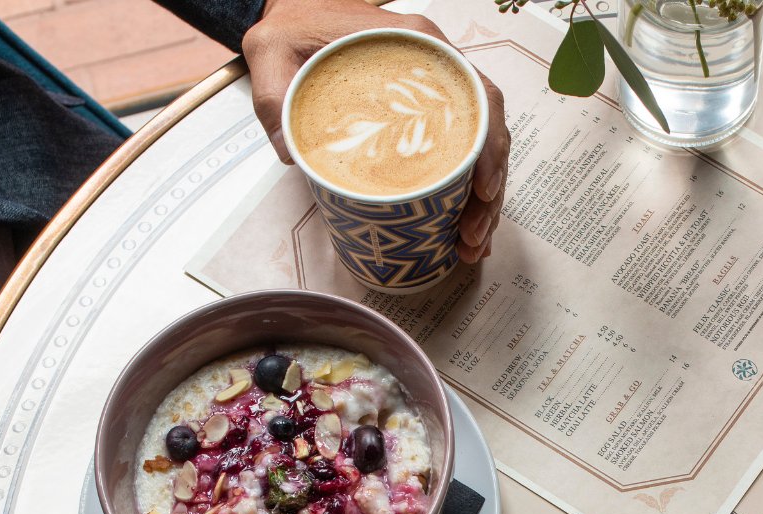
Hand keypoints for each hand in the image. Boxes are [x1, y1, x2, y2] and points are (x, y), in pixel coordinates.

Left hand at [242, 0, 510, 262]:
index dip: (489, 146)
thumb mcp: (272, 53)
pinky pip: (460, 148)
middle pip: (488, 131)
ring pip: (480, 147)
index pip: (477, 96)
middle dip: (490, 191)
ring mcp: (437, 89)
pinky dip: (466, 188)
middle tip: (472, 234)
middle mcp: (438, 66)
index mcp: (416, 45)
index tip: (481, 188)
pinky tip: (462, 222)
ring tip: (470, 242)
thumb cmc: (291, 24)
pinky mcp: (427, 110)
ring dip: (483, 198)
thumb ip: (275, 97)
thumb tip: (294, 154)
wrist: (293, 9)